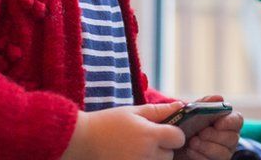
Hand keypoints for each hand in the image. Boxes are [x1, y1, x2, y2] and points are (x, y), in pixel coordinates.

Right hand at [62, 102, 186, 159]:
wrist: (80, 141)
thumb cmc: (106, 123)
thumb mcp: (133, 112)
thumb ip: (159, 111)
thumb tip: (180, 105)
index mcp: (150, 135)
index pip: (179, 138)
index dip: (174, 134)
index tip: (164, 132)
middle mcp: (147, 154)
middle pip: (169, 155)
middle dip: (163, 148)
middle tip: (146, 141)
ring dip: (153, 158)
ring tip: (136, 150)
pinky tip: (131, 156)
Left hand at [174, 95, 243, 159]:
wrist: (172, 144)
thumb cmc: (186, 125)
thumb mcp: (192, 112)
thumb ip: (204, 104)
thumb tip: (219, 98)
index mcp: (226, 122)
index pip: (237, 120)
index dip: (230, 122)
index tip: (217, 123)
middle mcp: (228, 138)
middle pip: (232, 138)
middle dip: (215, 136)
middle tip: (201, 133)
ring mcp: (223, 153)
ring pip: (224, 153)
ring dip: (207, 147)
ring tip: (192, 142)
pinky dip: (200, 156)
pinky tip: (190, 151)